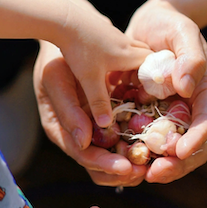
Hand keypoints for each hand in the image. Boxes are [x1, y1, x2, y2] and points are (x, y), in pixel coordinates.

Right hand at [34, 41, 147, 187]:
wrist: (68, 36)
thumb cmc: (56, 57)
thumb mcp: (56, 79)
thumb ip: (68, 110)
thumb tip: (84, 142)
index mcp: (58, 128)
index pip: (83, 155)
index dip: (105, 165)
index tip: (127, 167)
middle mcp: (75, 133)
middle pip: (98, 166)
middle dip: (121, 171)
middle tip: (144, 169)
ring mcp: (90, 127)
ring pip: (111, 157)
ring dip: (130, 162)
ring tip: (150, 161)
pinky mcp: (105, 118)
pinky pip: (120, 139)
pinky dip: (133, 143)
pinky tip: (150, 142)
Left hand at [57, 2, 152, 128]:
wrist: (64, 17)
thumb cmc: (79, 48)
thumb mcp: (89, 79)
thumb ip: (99, 102)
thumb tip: (108, 126)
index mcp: (129, 55)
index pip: (154, 67)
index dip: (158, 79)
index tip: (157, 92)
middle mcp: (126, 43)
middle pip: (146, 56)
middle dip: (148, 70)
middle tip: (145, 86)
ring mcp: (114, 34)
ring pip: (132, 48)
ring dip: (132, 61)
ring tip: (125, 77)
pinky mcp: (102, 29)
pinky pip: (118, 42)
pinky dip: (119, 53)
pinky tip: (105, 60)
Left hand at [124, 1, 206, 183]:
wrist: (149, 19)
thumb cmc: (171, 23)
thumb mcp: (183, 33)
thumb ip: (190, 58)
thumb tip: (185, 87)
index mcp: (205, 93)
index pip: (205, 124)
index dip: (194, 142)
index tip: (178, 152)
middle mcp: (189, 107)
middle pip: (188, 145)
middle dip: (174, 163)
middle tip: (153, 173)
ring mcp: (168, 111)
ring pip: (165, 146)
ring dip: (153, 161)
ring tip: (134, 172)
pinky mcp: (148, 110)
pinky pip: (142, 134)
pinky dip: (134, 146)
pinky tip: (116, 153)